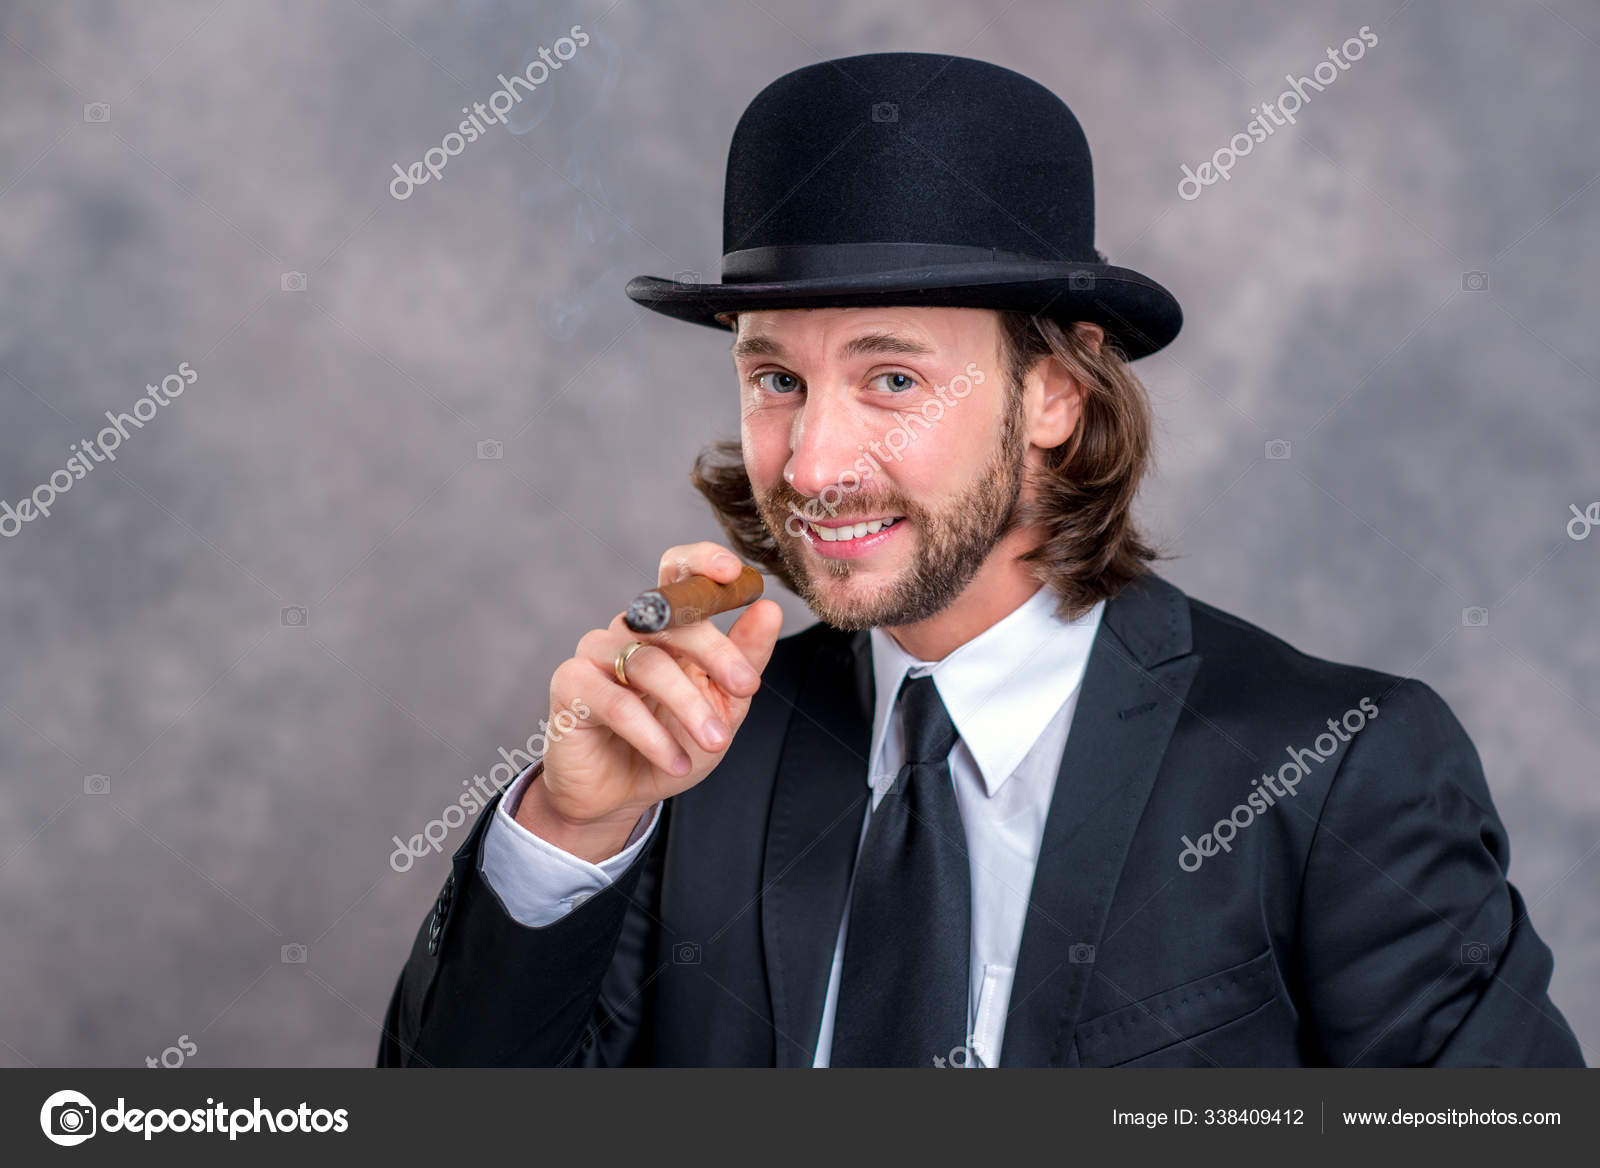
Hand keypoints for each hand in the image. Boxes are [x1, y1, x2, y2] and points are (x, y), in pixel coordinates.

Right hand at [517, 543, 782, 860]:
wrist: (621, 795)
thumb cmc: (672, 742)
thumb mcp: (722, 704)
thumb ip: (745, 659)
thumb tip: (771, 611)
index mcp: (667, 625)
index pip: (677, 572)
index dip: (700, 562)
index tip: (730, 572)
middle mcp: (629, 630)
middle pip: (673, 619)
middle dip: (717, 652)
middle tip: (746, 688)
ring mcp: (596, 653)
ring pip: (649, 663)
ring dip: (689, 705)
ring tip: (714, 742)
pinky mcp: (570, 684)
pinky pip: (617, 703)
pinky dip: (653, 735)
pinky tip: (675, 762)